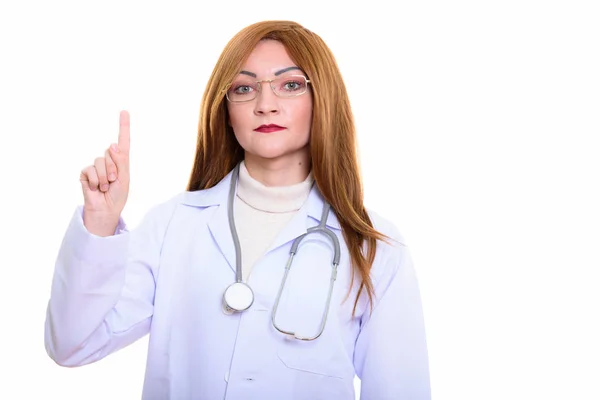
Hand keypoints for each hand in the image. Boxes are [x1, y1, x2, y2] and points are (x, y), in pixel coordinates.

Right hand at [79, 110, 130, 235]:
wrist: (105, 210)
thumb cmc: (118, 195)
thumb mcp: (124, 178)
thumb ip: (121, 161)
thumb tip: (112, 144)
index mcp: (121, 161)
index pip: (123, 141)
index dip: (123, 126)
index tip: (124, 111)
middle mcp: (108, 161)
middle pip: (111, 153)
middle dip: (114, 169)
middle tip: (114, 182)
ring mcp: (96, 166)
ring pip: (100, 161)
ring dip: (104, 176)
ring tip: (105, 186)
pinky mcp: (85, 172)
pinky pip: (89, 169)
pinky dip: (94, 180)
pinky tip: (95, 188)